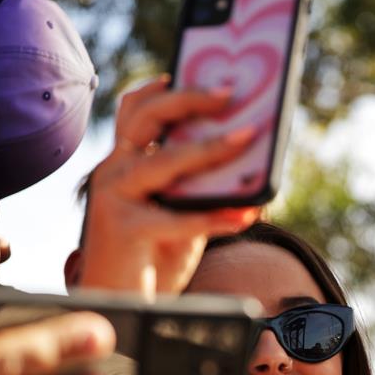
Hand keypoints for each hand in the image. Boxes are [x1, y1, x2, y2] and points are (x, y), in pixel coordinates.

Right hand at [79, 76, 259, 298]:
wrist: (123, 303)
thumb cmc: (157, 253)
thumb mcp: (186, 211)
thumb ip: (209, 189)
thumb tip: (261, 172)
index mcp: (126, 161)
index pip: (137, 110)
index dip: (163, 87)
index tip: (193, 71)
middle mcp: (113, 171)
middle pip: (147, 118)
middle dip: (190, 99)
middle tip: (231, 94)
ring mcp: (113, 198)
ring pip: (164, 161)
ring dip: (210, 148)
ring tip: (248, 138)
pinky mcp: (122, 230)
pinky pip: (176, 218)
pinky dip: (214, 216)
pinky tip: (244, 216)